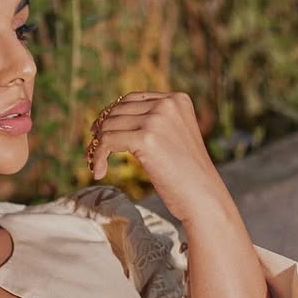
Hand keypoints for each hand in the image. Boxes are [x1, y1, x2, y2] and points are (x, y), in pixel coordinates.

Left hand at [86, 90, 231, 225]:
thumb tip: (107, 119)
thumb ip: (152, 122)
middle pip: (118, 111)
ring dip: (98, 146)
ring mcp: (157, 119)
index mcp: (177, 100)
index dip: (112, 116)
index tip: (99, 132)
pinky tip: (99, 172)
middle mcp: (168, 104)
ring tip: (98, 165)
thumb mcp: (173, 137)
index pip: (132, 99)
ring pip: (109, 126)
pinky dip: (99, 156)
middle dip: (102, 130)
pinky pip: (107, 142)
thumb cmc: (186, 175)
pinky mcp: (146, 138)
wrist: (203, 198)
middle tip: (94, 150)